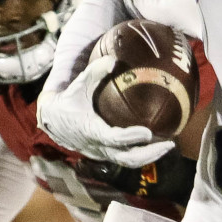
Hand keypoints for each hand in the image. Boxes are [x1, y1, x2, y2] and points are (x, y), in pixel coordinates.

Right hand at [37, 54, 174, 166]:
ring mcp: (102, 153)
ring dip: (150, 156)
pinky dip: (142, 155)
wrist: (52, 120)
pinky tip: (157, 145)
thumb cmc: (67, 101)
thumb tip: (113, 59)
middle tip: (169, 144)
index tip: (148, 133)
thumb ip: (94, 72)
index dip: (131, 138)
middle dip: (150, 154)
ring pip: (129, 162)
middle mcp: (98, 146)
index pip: (114, 139)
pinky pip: (126, 159)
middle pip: (127, 158)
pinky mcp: (106, 154)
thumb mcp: (78, 85)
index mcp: (91, 131)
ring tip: (168, 145)